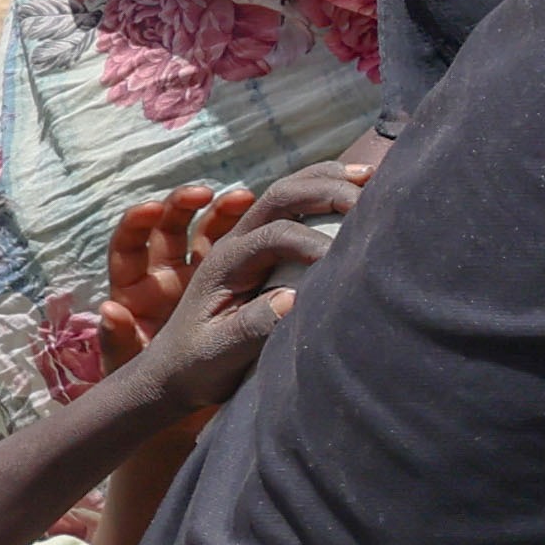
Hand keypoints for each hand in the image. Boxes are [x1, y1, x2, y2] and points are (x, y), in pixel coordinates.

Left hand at [125, 164, 361, 419]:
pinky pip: (292, 206)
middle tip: (371, 195)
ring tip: (370, 174)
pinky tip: (355, 188)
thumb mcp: (221, 353)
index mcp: (224, 263)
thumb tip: (296, 298)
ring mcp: (248, 241)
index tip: (346, 262)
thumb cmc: (197, 365)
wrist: (173, 370)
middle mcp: (235, 242)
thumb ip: (254, 326)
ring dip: (327, 179)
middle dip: (326, 190)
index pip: (275, 234)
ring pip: (286, 192)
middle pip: (280, 196)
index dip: (314, 241)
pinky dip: (324, 189)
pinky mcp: (262, 249)